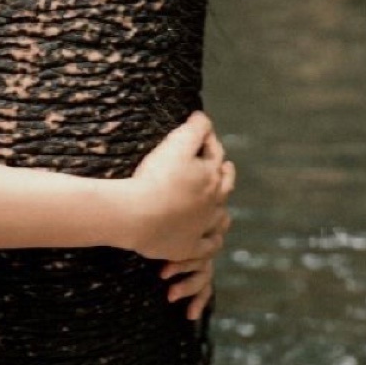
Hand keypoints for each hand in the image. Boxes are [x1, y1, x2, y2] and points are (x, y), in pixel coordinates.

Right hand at [125, 110, 235, 278]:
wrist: (139, 214)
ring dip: (223, 211)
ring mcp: (202, 227)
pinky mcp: (189, 247)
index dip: (210, 143)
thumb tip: (203, 117)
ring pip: (221, 219)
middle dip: (226, 175)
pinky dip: (211, 242)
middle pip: (225, 186)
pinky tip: (211, 240)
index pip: (216, 155)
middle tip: (226, 168)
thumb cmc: (156, 177)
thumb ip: (193, 129)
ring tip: (223, 209)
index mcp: (211, 177)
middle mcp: (213, 202)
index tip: (206, 136)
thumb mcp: (175, 144)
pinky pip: (207, 247)